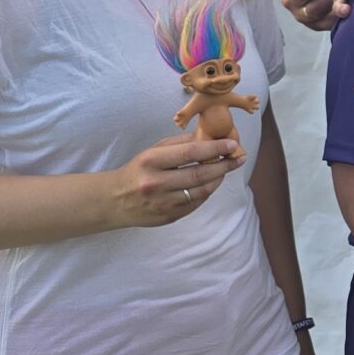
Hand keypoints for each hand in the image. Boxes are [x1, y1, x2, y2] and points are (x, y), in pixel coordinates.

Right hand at [112, 134, 243, 227]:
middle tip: (238, 158)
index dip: (214, 148)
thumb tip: (211, 137)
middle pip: (199, 174)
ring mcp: (163, 203)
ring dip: (218, 179)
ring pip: (202, 191)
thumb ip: (181, 143)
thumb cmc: (138, 170)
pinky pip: (196, 203)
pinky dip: (207, 192)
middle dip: (224, 165)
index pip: (190, 153)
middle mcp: (156, 183)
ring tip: (225, 169)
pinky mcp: (168, 217)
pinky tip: (210, 183)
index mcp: (151, 161)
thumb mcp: (153, 151)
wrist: (115, 200)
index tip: (232, 145)